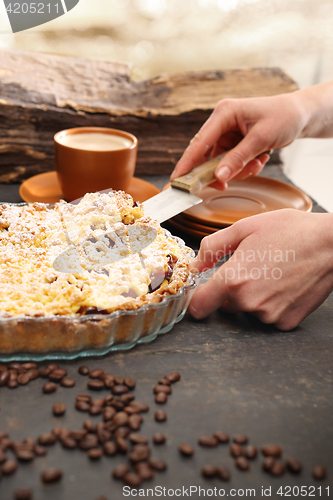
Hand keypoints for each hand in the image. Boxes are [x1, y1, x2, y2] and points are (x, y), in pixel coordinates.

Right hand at [171, 92, 307, 188]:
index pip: (200, 141)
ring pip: (220, 163)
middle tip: (222, 186)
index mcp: (224, 113)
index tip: (177, 180)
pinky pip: (231, 164)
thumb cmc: (283, 117)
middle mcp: (222, 122)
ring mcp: (227, 134)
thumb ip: (238, 158)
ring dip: (237, 170)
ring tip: (257, 163)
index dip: (187, 162)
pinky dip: (243, 168)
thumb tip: (218, 176)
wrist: (300, 115)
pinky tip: (259, 160)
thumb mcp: (261, 139)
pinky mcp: (234, 143)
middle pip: (206, 155)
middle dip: (217, 171)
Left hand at [188, 210, 332, 329]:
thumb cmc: (291, 231)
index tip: (202, 292)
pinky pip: (269, 316)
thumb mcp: (245, 227)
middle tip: (252, 268)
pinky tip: (284, 285)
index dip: (197, 299)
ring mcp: (270, 315)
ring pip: (248, 310)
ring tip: (272, 272)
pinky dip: (272, 304)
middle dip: (232, 290)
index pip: (199, 306)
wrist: (331, 244)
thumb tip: (196, 264)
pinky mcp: (287, 322)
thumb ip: (212, 247)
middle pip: (225, 305)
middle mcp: (249, 302)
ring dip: (253, 297)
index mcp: (234, 280)